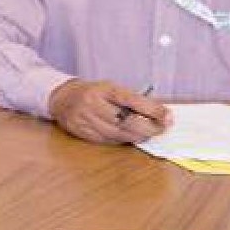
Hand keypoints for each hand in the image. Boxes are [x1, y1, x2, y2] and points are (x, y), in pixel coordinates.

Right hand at [47, 77, 170, 144]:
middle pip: (127, 122)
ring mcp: (87, 121)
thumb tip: (158, 112)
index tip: (168, 115)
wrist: (61, 99)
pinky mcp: (84, 134)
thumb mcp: (110, 88)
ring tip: (150, 132)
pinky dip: (125, 139)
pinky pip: (111, 140)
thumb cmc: (92, 92)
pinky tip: (132, 135)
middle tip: (163, 127)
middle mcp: (93, 105)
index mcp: (102, 90)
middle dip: (150, 127)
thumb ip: (130, 99)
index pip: (131, 100)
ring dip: (140, 135)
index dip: (152, 109)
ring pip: (120, 134)